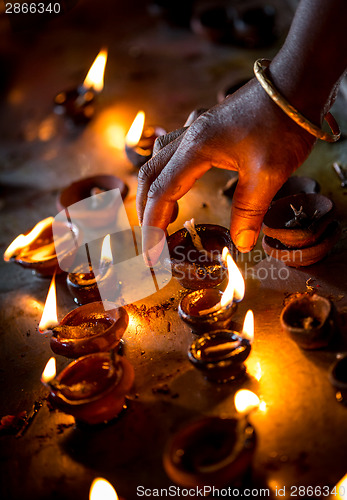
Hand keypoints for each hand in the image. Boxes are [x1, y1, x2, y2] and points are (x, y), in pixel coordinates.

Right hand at [136, 78, 314, 260]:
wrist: (295, 83)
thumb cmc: (282, 124)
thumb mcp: (268, 172)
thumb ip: (250, 210)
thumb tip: (241, 243)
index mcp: (196, 149)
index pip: (162, 192)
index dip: (153, 225)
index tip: (153, 252)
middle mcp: (188, 138)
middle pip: (150, 176)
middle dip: (146, 210)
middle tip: (154, 238)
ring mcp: (195, 130)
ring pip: (158, 162)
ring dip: (155, 190)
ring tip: (166, 215)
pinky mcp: (206, 129)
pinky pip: (172, 153)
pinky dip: (168, 174)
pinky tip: (180, 183)